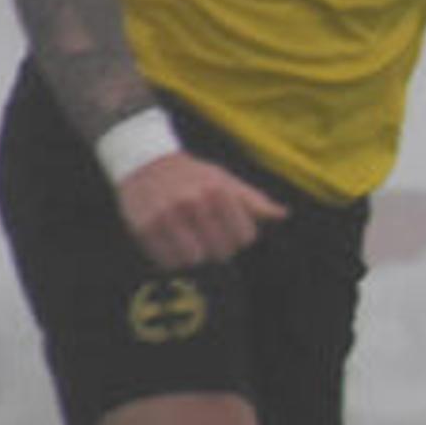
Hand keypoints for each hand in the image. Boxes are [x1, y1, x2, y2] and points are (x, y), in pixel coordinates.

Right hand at [116, 150, 285, 268]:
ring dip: (193, 254)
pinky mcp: (143, 227)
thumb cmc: (193, 175)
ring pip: (193, 260)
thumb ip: (254, 200)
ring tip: (187, 237)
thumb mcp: (225, 180)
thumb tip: (282, 214)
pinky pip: (167, 261)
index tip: (229, 229)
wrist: (144, 162)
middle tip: (206, 233)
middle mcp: (191, 202)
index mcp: (217, 191)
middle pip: (221, 252)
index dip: (239, 237)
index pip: (244, 238)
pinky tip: (170, 240)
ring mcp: (165, 215)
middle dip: (217, 246)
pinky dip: (171, 257)